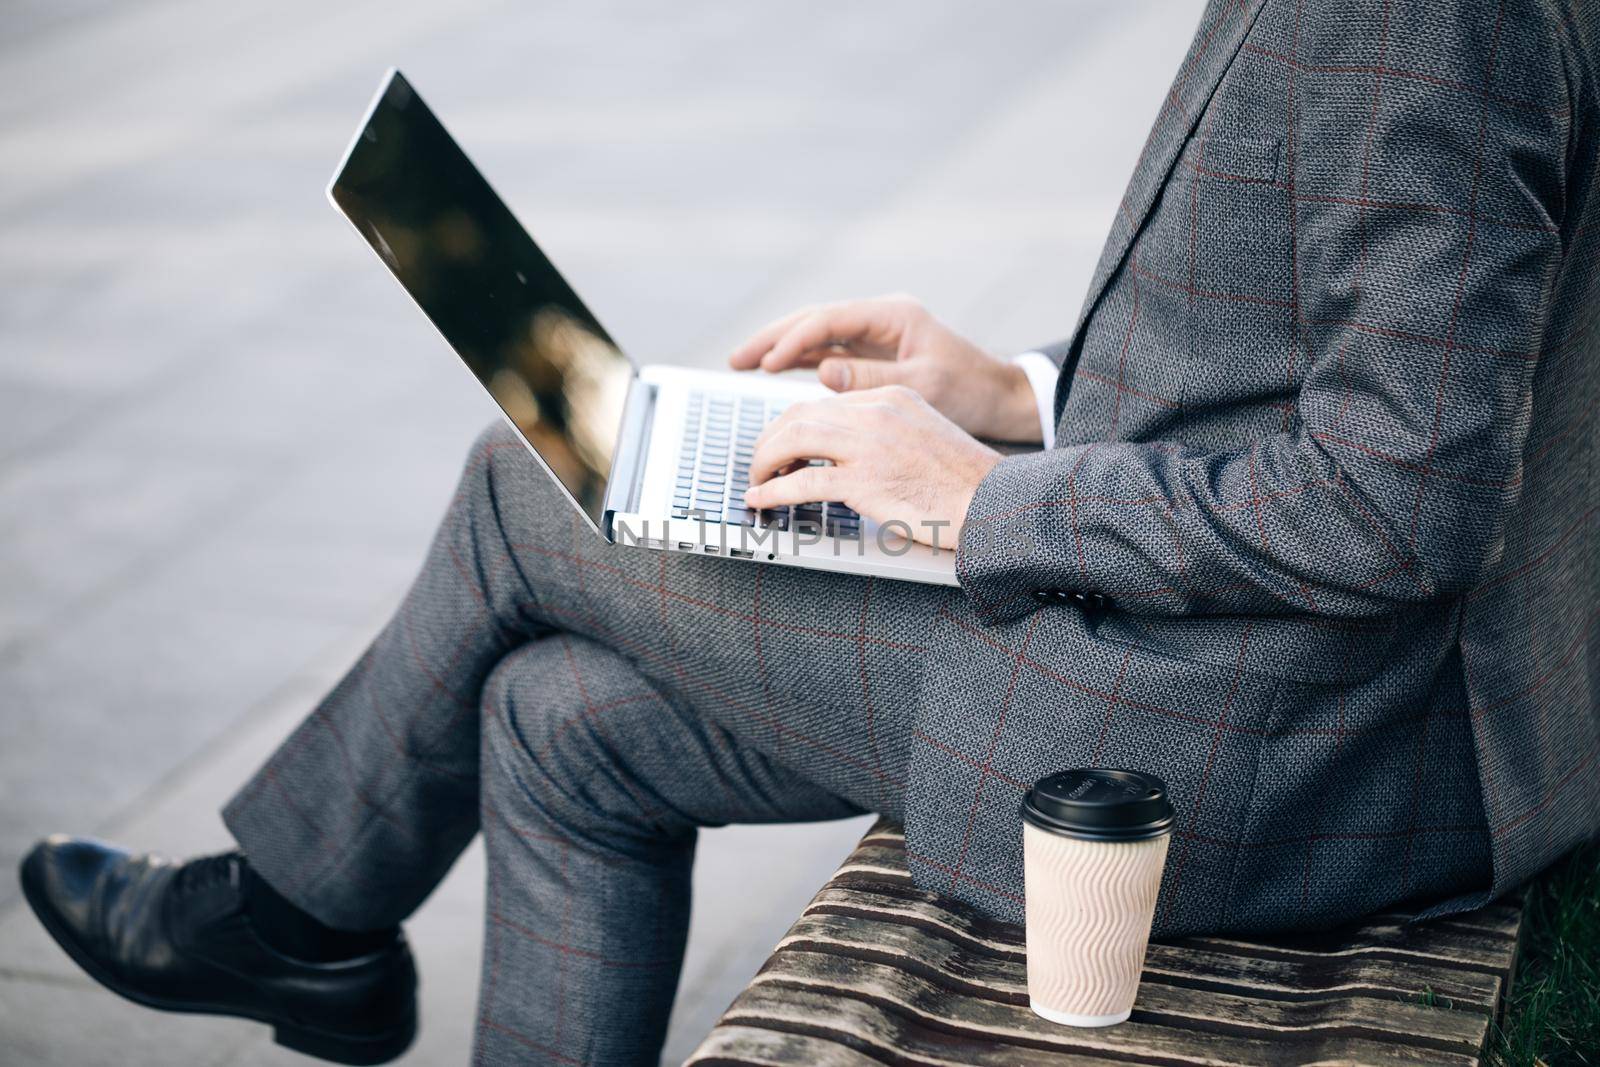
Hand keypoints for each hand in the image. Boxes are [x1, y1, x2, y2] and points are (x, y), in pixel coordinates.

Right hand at [729, 295, 1041, 443]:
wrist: (997, 397)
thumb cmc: (969, 390)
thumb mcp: (923, 385)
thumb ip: (872, 378)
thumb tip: (823, 370)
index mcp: (894, 315)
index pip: (831, 319)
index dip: (795, 339)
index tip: (768, 362)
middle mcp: (880, 319)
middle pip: (815, 320)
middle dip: (774, 338)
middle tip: (737, 357)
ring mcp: (874, 335)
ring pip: (816, 336)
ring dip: (781, 347)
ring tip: (742, 362)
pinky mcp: (872, 355)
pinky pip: (828, 353)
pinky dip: (800, 361)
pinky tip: (773, 370)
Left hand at [743, 385, 1001, 546]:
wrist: (994, 503)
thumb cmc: (964, 482)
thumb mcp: (923, 436)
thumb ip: (884, 435)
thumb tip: (841, 458)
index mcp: (891, 397)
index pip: (824, 402)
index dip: (793, 426)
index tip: (781, 446)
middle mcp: (877, 413)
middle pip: (801, 415)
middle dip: (770, 440)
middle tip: (759, 464)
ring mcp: (870, 446)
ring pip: (794, 440)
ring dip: (765, 461)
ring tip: (755, 480)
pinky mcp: (865, 482)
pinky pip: (803, 483)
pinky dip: (774, 492)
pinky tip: (761, 500)